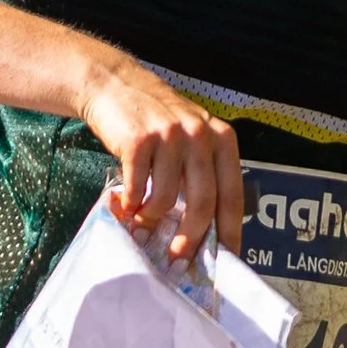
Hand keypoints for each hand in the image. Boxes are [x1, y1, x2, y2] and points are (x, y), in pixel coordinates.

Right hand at [75, 57, 243, 263]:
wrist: (114, 86)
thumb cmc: (155, 119)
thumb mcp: (191, 138)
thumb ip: (202, 173)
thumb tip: (207, 229)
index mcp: (221, 139)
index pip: (232, 195)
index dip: (229, 233)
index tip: (225, 261)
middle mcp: (200, 136)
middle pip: (204, 202)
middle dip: (191, 238)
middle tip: (178, 259)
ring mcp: (169, 136)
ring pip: (168, 198)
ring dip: (153, 218)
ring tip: (142, 220)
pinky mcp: (138, 140)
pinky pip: (138, 188)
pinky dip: (132, 204)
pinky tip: (127, 204)